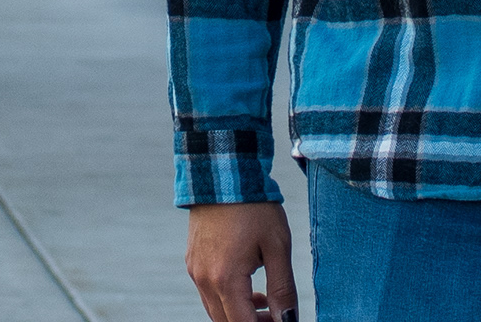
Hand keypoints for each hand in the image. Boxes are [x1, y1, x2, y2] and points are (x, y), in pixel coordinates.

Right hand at [186, 201, 296, 321]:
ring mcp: (195, 271)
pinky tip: (249, 286)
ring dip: (240, 314)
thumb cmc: (254, 207)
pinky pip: (208, 293)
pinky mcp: (192, 261)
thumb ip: (283, 289)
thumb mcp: (277, 246)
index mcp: (226, 279)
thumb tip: (288, 320)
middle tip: (277, 317)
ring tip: (266, 301)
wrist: (223, 173)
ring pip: (216, 310)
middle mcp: (205, 279)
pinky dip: (228, 298)